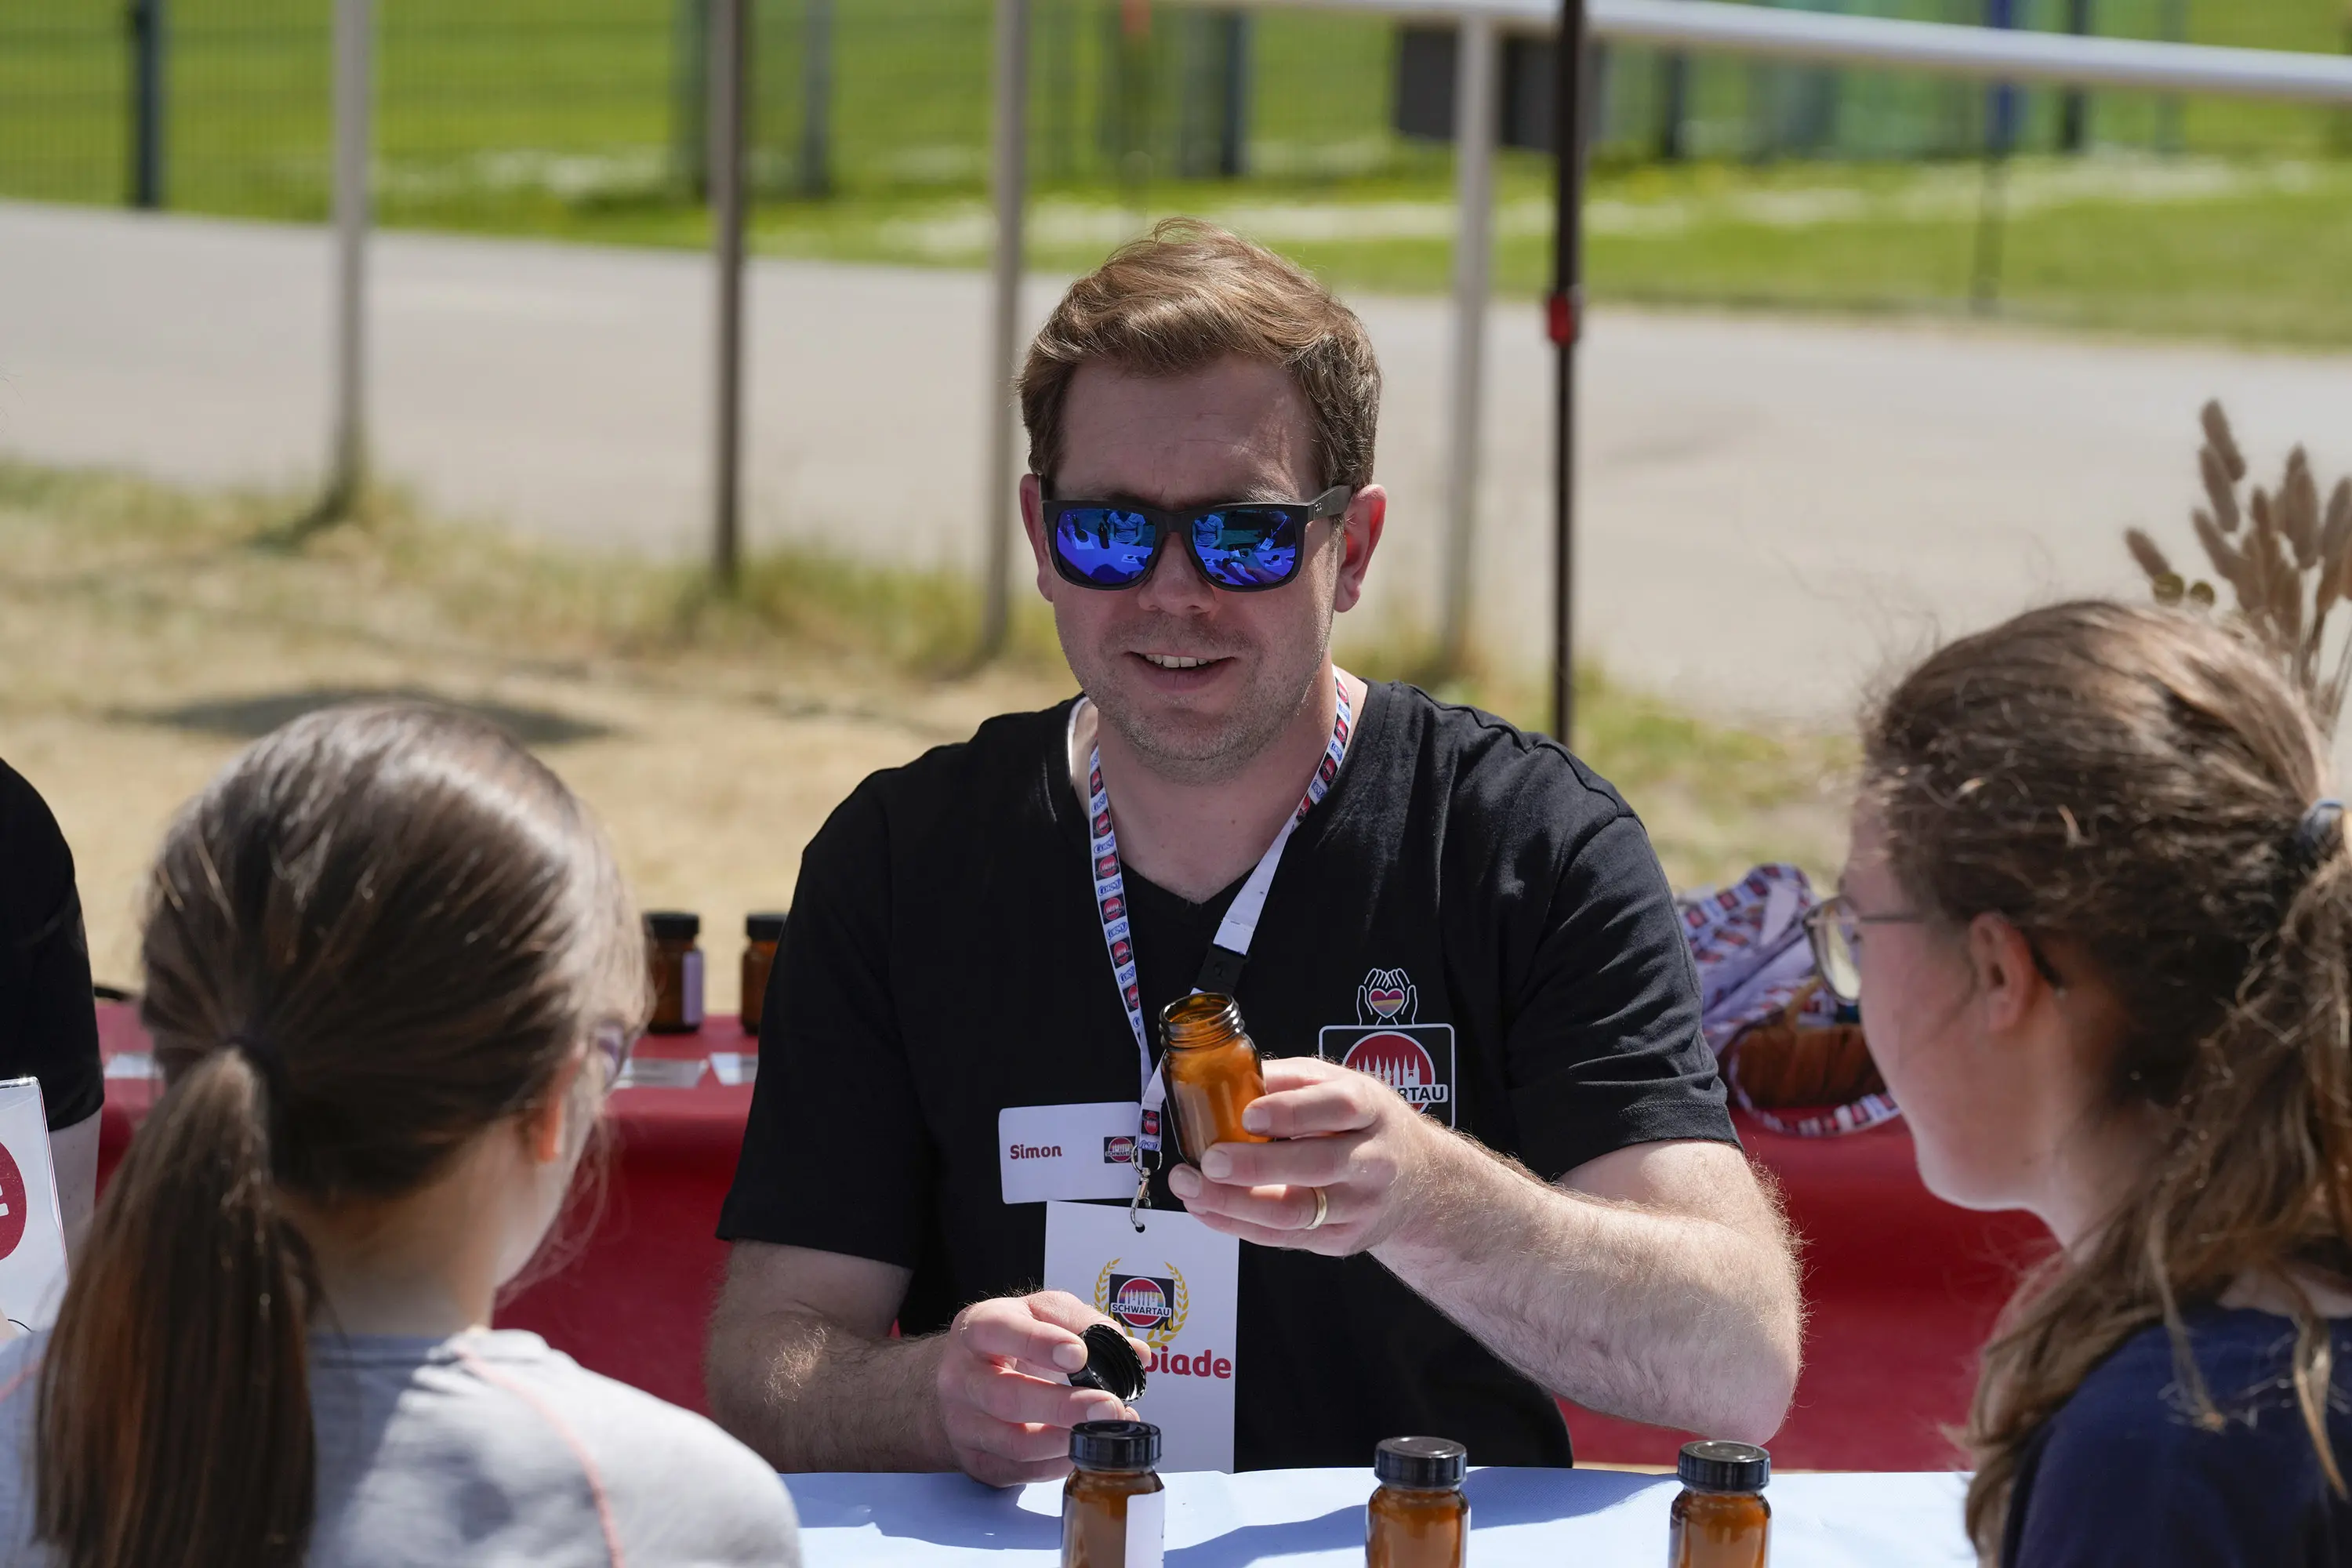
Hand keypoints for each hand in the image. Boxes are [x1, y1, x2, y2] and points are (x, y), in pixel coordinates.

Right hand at [933, 1291, 1146, 1486]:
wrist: (962, 1376)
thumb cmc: (1009, 1338)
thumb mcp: (1040, 1312)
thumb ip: (1085, 1323)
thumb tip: (1135, 1352)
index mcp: (976, 1328)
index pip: (999, 1331)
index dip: (1039, 1343)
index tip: (1080, 1354)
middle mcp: (961, 1377)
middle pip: (1006, 1398)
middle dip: (1061, 1407)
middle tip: (1108, 1406)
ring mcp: (963, 1423)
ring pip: (1013, 1443)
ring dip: (1065, 1441)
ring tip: (1104, 1431)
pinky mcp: (975, 1459)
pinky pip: (1017, 1471)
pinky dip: (1055, 1465)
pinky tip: (1082, 1451)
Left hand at [1166, 1056, 1446, 1255]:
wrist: (1420, 1181)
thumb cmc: (1367, 1124)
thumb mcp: (1340, 1084)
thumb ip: (1289, 1080)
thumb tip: (1228, 1076)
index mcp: (1370, 1110)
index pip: (1338, 1108)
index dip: (1292, 1112)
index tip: (1248, 1115)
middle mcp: (1372, 1160)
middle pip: (1316, 1166)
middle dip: (1256, 1166)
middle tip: (1209, 1159)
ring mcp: (1359, 1206)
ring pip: (1296, 1213)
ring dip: (1235, 1204)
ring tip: (1192, 1187)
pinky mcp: (1342, 1240)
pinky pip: (1284, 1238)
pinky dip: (1238, 1225)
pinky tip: (1207, 1209)